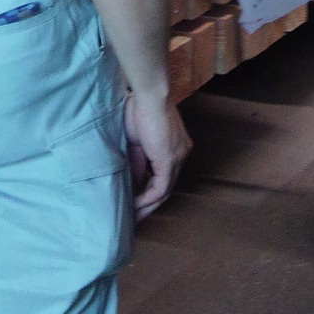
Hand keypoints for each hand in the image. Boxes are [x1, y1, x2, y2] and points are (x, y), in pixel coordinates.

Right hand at [124, 91, 191, 220]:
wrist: (150, 95)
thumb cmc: (140, 109)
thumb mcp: (136, 142)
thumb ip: (138, 163)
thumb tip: (132, 183)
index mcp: (175, 147)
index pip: (164, 176)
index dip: (149, 192)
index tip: (135, 202)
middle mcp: (181, 154)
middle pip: (166, 188)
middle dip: (149, 205)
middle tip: (133, 218)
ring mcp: (178, 158)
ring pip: (164, 191)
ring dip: (147, 206)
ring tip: (131, 217)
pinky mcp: (169, 160)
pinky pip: (159, 189)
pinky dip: (146, 199)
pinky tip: (133, 206)